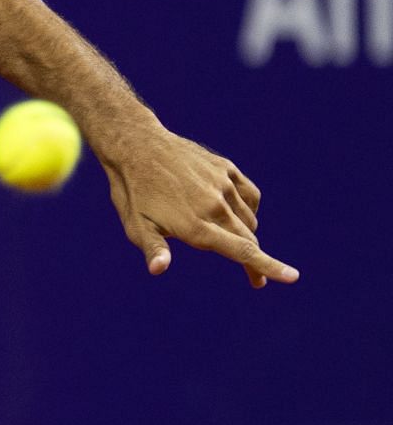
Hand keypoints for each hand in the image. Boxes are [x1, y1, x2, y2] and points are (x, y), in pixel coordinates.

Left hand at [101, 128, 297, 287]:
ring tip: (228, 240)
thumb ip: (154, 250)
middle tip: (254, 279)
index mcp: (196, 225)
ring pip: (249, 220)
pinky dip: (249, 209)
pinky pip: (250, 196)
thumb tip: (158, 270)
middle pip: (249, 240)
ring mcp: (223, 184)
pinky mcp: (226, 168)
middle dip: (256, 261)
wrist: (137, 145)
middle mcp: (215, 205)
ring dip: (246, 235)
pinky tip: (235, 214)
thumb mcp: (136, 226)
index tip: (292, 277)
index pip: (241, 251)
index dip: (268, 266)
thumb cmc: (133, 192)